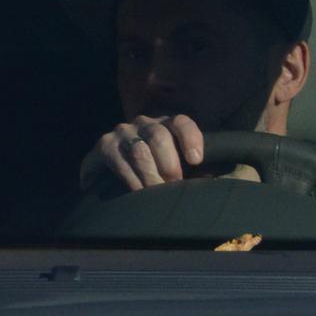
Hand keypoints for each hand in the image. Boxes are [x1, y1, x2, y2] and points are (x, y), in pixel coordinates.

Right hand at [78, 115, 204, 192]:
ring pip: (140, 151)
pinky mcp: (105, 145)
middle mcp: (145, 123)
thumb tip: (210, 182)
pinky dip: (131, 180)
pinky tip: (138, 192)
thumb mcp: (180, 165)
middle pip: (159, 137)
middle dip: (169, 164)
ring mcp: (123, 132)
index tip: (196, 161)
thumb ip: (195, 169)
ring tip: (157, 192)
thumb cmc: (160, 169)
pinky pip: (120, 162)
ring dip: (151, 175)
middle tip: (174, 185)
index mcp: (168, 125)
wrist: (118, 170)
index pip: (181, 123)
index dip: (190, 139)